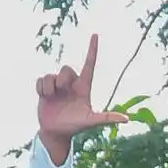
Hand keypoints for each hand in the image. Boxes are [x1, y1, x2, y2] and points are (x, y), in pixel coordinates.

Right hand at [34, 34, 126, 163]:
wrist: (56, 132)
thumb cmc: (75, 126)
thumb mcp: (91, 121)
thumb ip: (107, 118)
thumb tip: (126, 119)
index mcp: (84, 87)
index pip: (89, 65)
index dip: (92, 50)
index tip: (95, 35)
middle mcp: (71, 84)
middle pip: (66, 69)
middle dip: (62, 79)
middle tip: (61, 92)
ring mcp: (57, 86)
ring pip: (51, 75)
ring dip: (50, 87)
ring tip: (52, 98)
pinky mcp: (45, 88)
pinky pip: (41, 79)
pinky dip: (41, 89)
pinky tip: (44, 98)